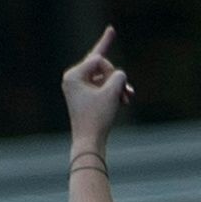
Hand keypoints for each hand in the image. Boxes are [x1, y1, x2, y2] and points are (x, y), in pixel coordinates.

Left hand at [62, 28, 132, 155]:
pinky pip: (101, 87)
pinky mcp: (84, 97)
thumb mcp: (112, 92)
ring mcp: (78, 88)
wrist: (89, 141)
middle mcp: (72, 79)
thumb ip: (119, 75)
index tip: (115, 87)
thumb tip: (117, 74)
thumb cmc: (97, 117)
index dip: (111, 71)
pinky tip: (125, 99)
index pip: (98, 59)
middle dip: (115, 78)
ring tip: (128, 98)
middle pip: (100, 66)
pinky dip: (112, 93)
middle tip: (127, 91)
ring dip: (117, 87)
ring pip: (103, 78)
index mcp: (73, 75)